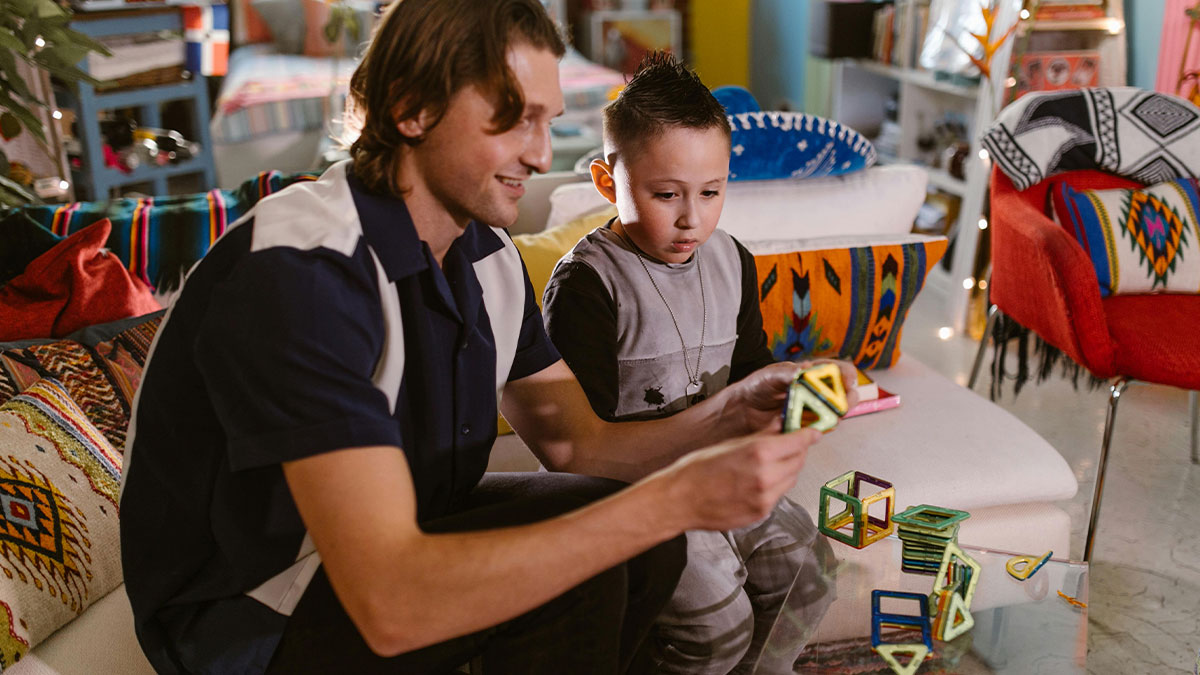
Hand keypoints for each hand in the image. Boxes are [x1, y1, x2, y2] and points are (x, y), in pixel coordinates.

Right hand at [658, 428, 821, 531]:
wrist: (679, 500)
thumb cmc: (697, 469)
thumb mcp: (730, 443)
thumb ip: (761, 436)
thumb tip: (780, 425)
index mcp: (759, 454)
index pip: (799, 442)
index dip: (808, 435)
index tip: (813, 432)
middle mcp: (767, 477)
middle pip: (799, 461)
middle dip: (798, 451)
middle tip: (791, 444)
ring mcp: (766, 499)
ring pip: (791, 480)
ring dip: (788, 469)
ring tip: (772, 463)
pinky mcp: (761, 514)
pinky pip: (778, 495)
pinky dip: (776, 485)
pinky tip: (760, 480)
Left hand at [722, 360, 860, 433]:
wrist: (739, 411)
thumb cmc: (755, 387)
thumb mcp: (770, 375)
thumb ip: (789, 373)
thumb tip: (807, 369)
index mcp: (810, 374)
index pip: (837, 370)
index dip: (846, 375)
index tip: (847, 380)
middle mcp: (815, 392)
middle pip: (843, 395)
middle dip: (846, 398)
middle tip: (842, 403)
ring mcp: (811, 411)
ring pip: (834, 414)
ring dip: (833, 415)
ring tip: (825, 415)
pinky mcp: (804, 428)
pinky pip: (818, 430)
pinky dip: (819, 429)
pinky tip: (810, 427)